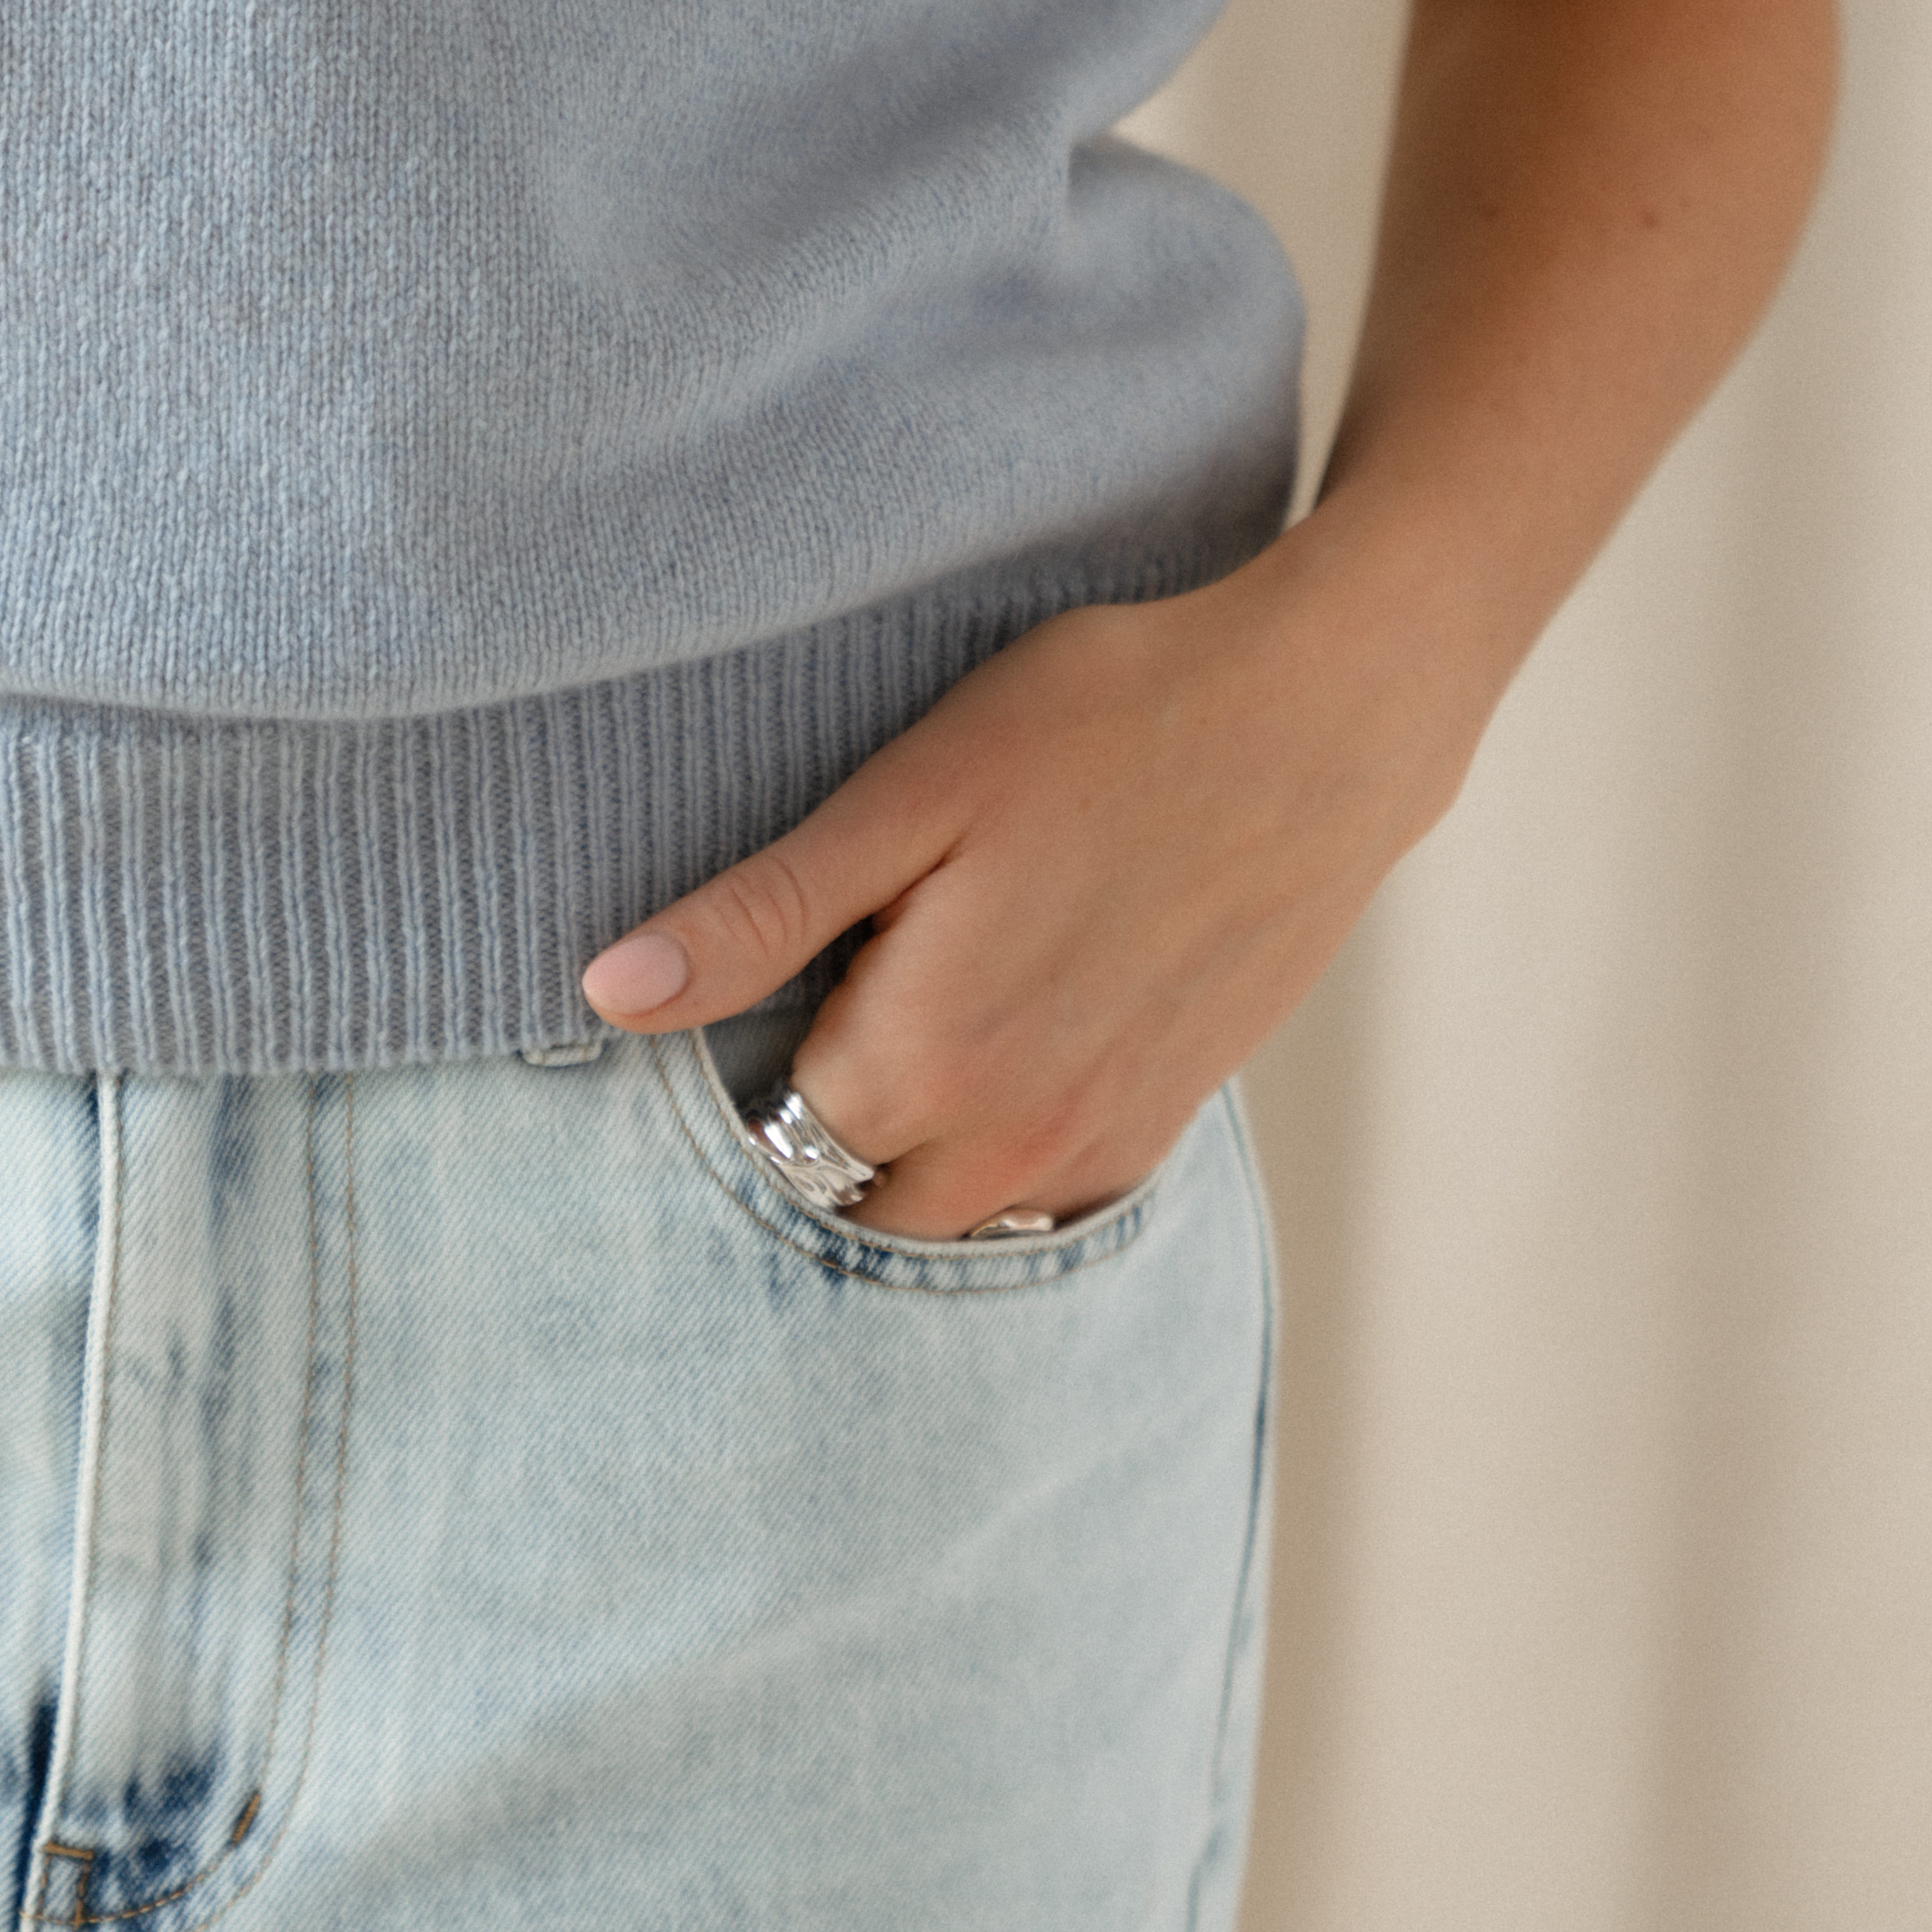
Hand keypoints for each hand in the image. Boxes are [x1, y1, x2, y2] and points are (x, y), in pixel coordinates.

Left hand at [576, 541, 1469, 1237]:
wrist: (1322, 720)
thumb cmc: (1105, 723)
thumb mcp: (906, 796)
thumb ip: (758, 916)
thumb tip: (609, 997)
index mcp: (924, 1060)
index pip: (764, 1131)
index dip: (743, 1051)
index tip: (771, 973)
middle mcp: (1013, 1135)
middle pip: (849, 1195)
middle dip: (813, 1129)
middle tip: (829, 993)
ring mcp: (1101, 1139)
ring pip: (951, 1211)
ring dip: (906, 1154)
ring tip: (909, 1019)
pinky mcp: (1166, 1119)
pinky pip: (1044, 1194)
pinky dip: (998, 1153)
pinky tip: (1000, 1045)